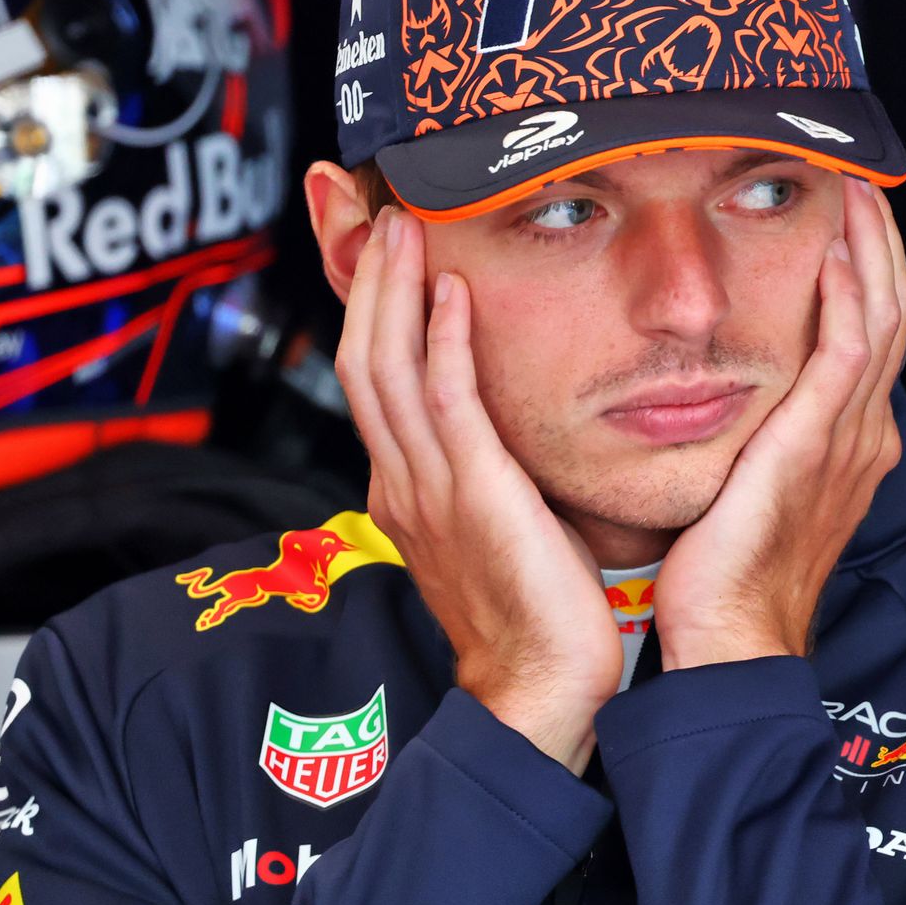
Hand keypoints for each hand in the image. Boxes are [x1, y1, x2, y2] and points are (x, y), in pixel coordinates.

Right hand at [335, 206, 622, 771]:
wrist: (541, 689)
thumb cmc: (539, 612)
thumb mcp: (502, 525)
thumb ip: (491, 472)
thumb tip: (509, 430)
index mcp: (408, 489)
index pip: (377, 381)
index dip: (377, 312)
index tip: (391, 256)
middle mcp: (403, 482)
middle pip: (364, 360)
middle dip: (370, 283)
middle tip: (383, 214)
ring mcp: (427, 489)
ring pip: (387, 369)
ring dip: (393, 291)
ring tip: (405, 228)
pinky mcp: (471, 495)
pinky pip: (444, 404)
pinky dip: (439, 342)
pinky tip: (449, 293)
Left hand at [654, 177, 905, 669]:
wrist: (733, 638)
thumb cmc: (727, 575)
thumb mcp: (751, 490)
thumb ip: (758, 437)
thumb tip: (727, 399)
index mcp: (850, 444)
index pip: (877, 334)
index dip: (871, 270)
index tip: (848, 218)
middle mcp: (862, 434)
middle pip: (896, 313)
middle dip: (882, 242)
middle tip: (862, 181)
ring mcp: (848, 439)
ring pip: (884, 319)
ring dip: (872, 248)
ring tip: (856, 191)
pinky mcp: (815, 445)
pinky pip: (849, 353)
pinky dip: (851, 297)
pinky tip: (836, 253)